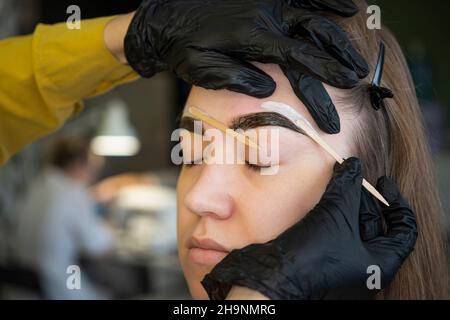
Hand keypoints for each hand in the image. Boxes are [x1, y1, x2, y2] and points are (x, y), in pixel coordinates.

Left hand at [124, 0, 367, 133]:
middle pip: (314, 37)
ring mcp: (269, 1)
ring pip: (314, 13)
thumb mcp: (201, 66)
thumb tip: (268, 88)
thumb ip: (234, 77)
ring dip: (339, 34)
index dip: (320, 84)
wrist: (168, 13)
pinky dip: (326, 0)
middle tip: (358, 80)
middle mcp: (267, 15)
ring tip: (358, 55)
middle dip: (338, 61)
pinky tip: (346, 6)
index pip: (297, 62)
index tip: (336, 105)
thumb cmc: (182, 44)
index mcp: (253, 37)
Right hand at [201, 158, 417, 299]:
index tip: (383, 182)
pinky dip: (335, 214)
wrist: (276, 276)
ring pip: (354, 228)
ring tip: (338, 183)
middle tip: (351, 178)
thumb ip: (348, 185)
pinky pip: (338, 234)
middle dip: (364, 198)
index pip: (404, 229)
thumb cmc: (313, 255)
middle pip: (376, 225)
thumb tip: (353, 164)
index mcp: (382, 264)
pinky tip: (327, 198)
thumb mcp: (336, 214)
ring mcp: (346, 266)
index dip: (397, 202)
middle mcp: (367, 267)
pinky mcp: (327, 262)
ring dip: (347, 204)